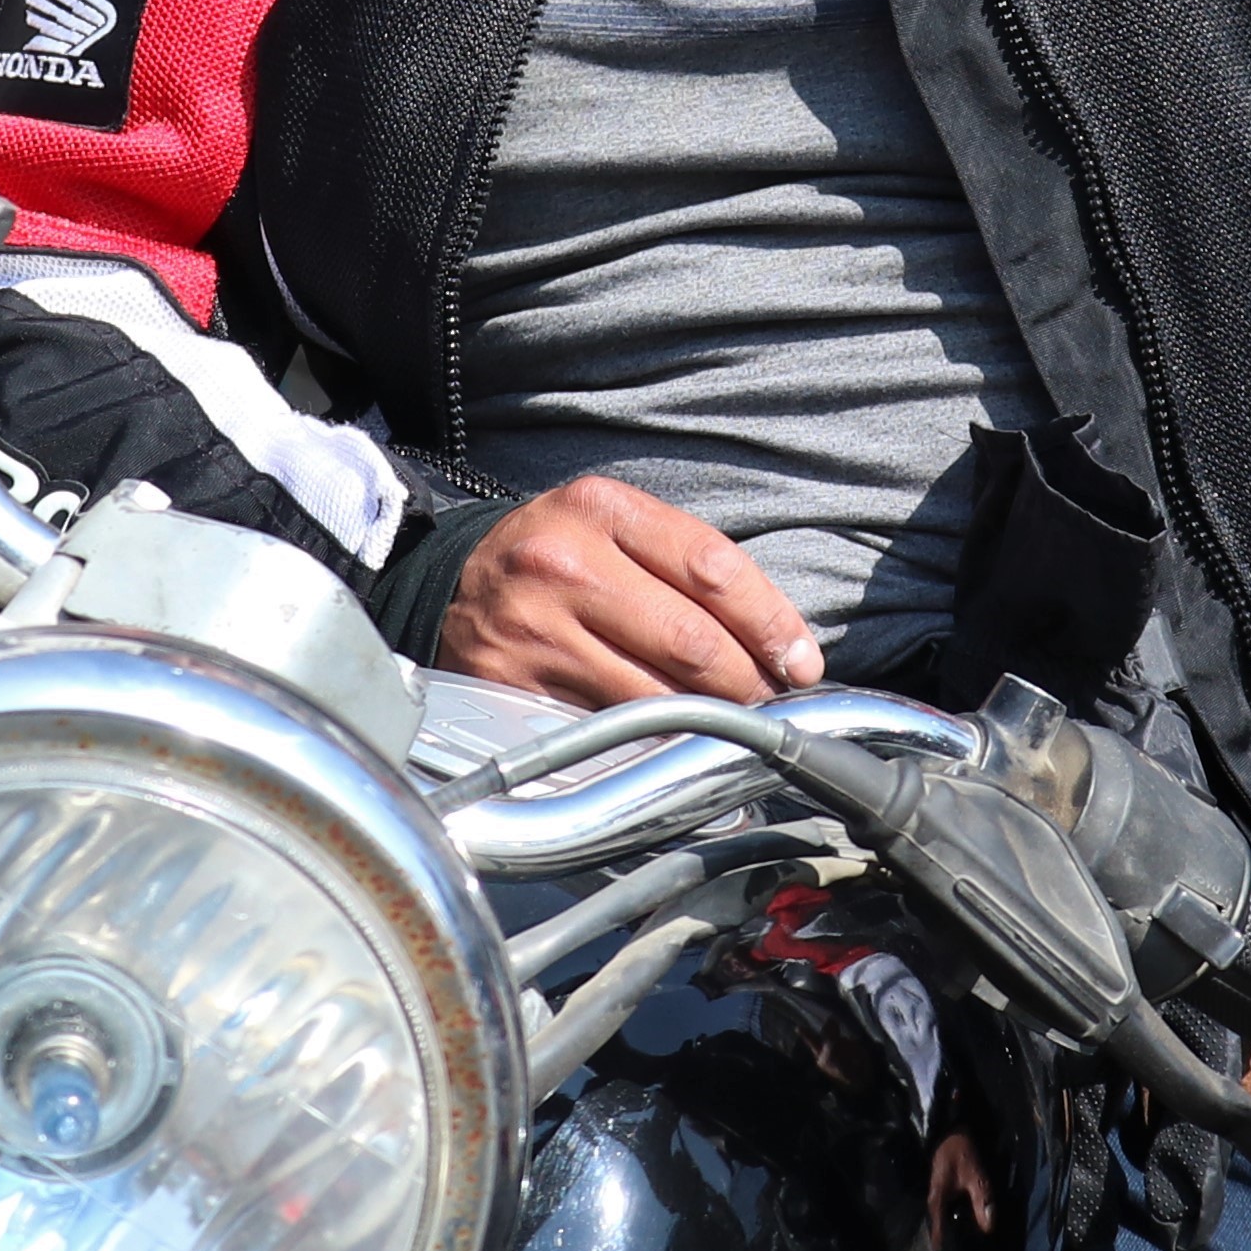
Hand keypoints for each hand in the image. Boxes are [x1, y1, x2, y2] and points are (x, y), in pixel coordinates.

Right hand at [435, 477, 820, 706]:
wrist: (450, 585)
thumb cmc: (555, 556)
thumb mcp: (613, 527)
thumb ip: (688, 566)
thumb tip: (780, 645)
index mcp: (600, 510)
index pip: (714, 568)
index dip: (772, 622)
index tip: (800, 659)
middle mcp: (565, 566)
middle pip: (692, 641)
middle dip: (749, 681)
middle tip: (769, 698)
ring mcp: (535, 631)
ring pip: (656, 694)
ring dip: (709, 718)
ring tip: (729, 718)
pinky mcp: (514, 687)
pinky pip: (608, 728)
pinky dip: (653, 740)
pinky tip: (670, 735)